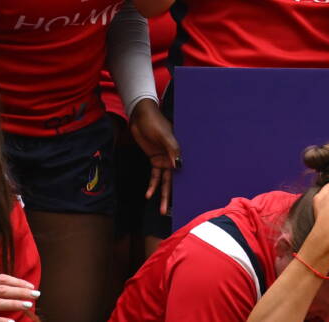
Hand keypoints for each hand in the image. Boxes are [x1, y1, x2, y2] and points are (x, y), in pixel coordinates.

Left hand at [128, 99, 179, 216]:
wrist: (141, 116)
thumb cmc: (155, 122)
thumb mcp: (164, 135)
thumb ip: (172, 150)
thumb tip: (178, 166)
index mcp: (178, 152)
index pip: (182, 172)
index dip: (184, 186)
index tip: (186, 199)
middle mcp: (173, 158)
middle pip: (172, 181)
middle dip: (170, 197)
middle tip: (168, 212)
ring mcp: (163, 159)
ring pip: (163, 181)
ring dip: (161, 194)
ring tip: (161, 209)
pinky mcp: (154, 159)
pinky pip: (154, 175)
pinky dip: (152, 185)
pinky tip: (148, 194)